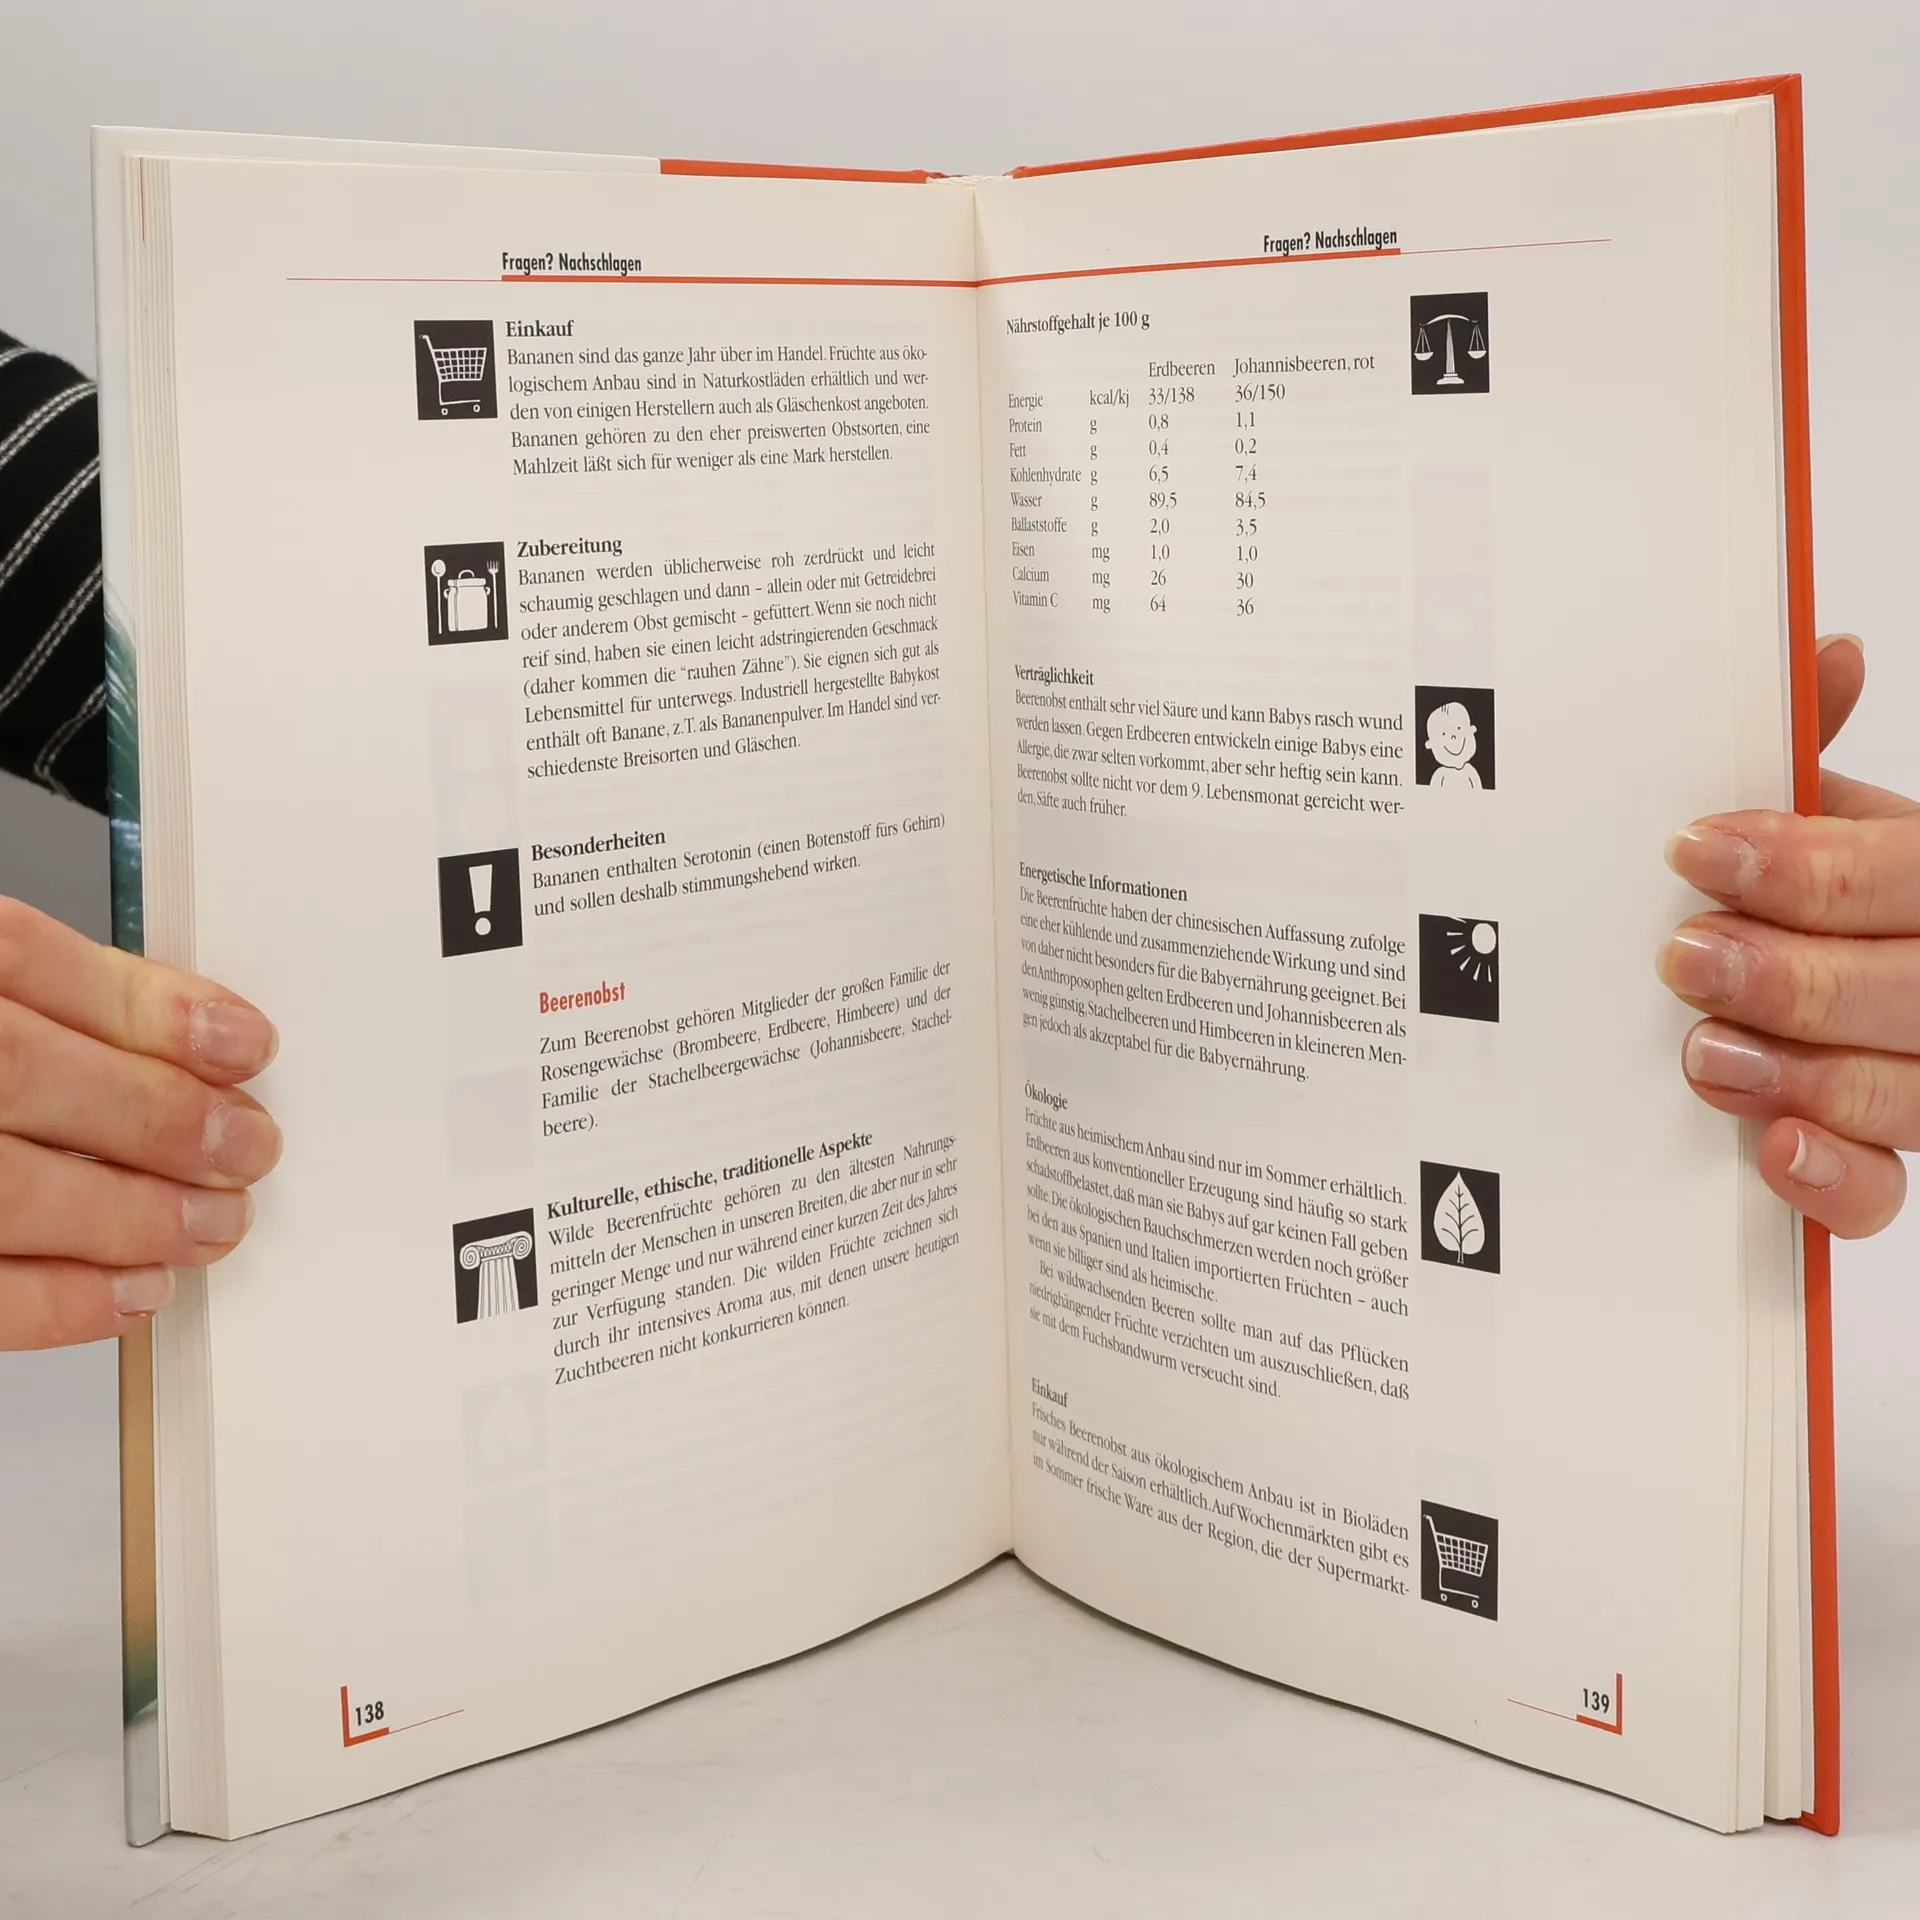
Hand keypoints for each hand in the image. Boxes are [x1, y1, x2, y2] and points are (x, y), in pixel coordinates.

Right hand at [0, 898, 279, 1347]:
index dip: (147, 1006)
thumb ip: (29, 995)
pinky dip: (49, 1300)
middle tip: (245, 1147)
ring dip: (126, 1214)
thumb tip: (179, 1032)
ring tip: (210, 1223)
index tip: (240, 1042)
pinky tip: (124, 1292)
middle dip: (156, 1116)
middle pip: (18, 1072)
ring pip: (0, 1188)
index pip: (18, 961)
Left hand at [1659, 632, 1913, 1235]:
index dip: (1813, 867)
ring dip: (1805, 1072)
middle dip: (1799, 975)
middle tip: (1687, 957)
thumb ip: (1802, 753)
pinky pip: (1888, 1190)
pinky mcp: (1888, 1156)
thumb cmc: (1817, 890)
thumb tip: (1826, 652)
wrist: (1806, 971)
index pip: (1912, 875)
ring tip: (1705, 1053)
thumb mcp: (1816, 816)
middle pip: (1919, 989)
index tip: (1698, 850)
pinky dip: (1833, 1176)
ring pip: (1912, 1092)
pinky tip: (1771, 1148)